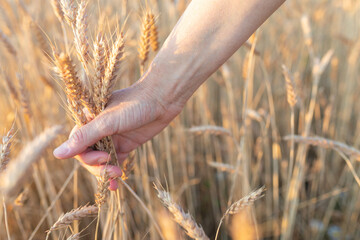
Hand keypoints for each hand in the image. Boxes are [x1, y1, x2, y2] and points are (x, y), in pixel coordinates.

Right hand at [53, 81, 181, 189]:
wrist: (162, 99)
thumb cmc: (134, 104)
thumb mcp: (108, 121)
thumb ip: (84, 138)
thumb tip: (56, 155)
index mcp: (89, 121)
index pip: (77, 146)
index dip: (87, 157)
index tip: (103, 158)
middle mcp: (98, 131)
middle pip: (88, 157)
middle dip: (99, 168)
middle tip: (114, 171)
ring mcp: (112, 139)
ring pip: (101, 162)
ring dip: (106, 173)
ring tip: (118, 177)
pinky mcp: (125, 145)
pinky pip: (115, 163)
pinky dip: (115, 173)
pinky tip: (118, 182)